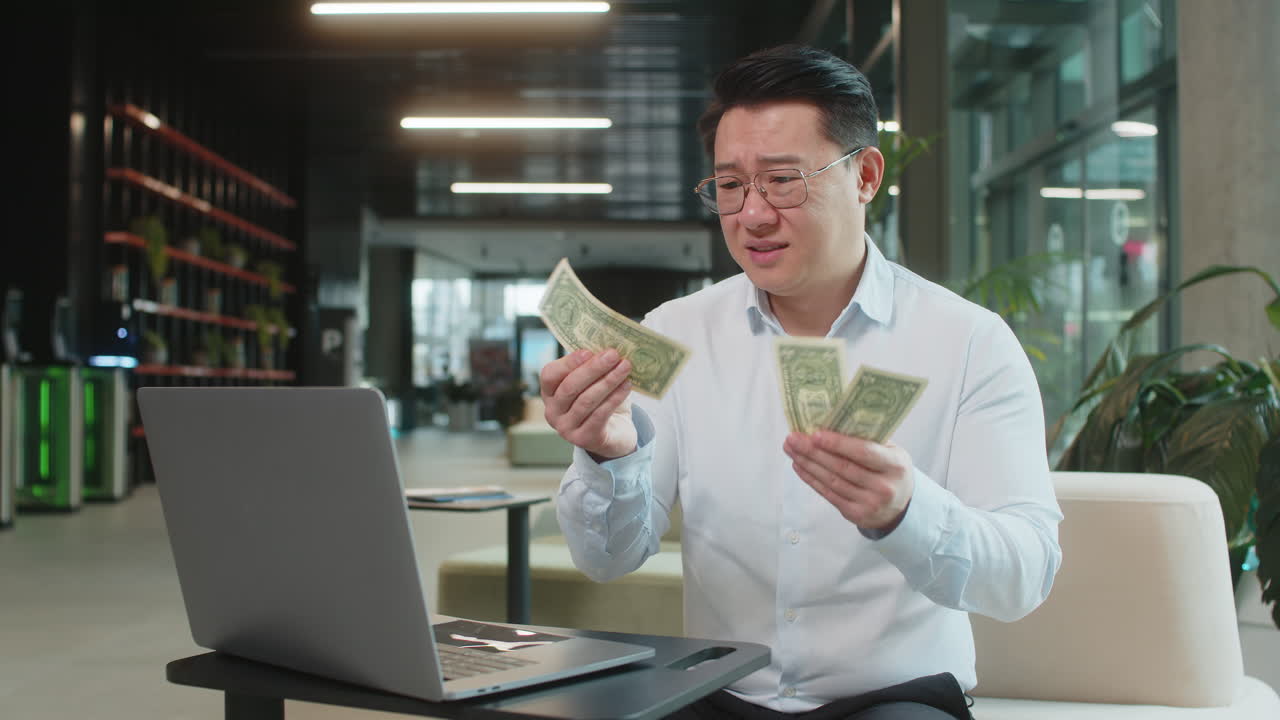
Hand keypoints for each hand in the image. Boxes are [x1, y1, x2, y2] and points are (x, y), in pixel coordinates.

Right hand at [540, 349, 636, 459]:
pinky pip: (599, 415)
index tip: (589, 351)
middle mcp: (552, 411)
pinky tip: (626, 386)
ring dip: (608, 381)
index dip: (568, 362)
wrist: (613, 434)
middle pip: (570, 386)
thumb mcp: (592, 381)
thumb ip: (592, 365)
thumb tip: (606, 345)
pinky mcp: (583, 439)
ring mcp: (566, 428)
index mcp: (549, 393)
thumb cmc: (600, 401)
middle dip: (593, 368)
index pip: (550, 375)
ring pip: (587, 400)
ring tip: (625, 367)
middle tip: (613, 354)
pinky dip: (614, 398)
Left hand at [783, 430, 913, 532]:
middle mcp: (883, 487)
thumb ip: (869, 440)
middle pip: (842, 467)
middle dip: (813, 451)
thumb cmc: (891, 471)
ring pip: (832, 481)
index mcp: (895, 465)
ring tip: (791, 449)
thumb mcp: (891, 453)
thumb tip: (833, 422)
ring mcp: (869, 503)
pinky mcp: (856, 514)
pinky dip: (811, 479)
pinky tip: (799, 466)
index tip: (815, 434)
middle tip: (793, 438)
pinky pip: (829, 494)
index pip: (864, 452)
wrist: (901, 508)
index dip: (838, 443)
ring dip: (807, 464)